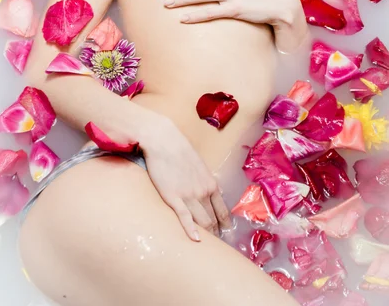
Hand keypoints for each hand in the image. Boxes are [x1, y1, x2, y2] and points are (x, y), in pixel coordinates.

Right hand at [141, 116, 232, 241]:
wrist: (163, 140)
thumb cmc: (179, 149)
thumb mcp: (198, 165)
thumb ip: (203, 180)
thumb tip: (207, 190)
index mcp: (211, 183)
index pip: (222, 211)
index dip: (224, 225)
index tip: (225, 234)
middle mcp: (203, 191)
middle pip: (213, 219)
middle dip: (216, 234)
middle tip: (216, 247)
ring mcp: (189, 195)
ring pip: (202, 221)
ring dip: (206, 235)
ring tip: (207, 249)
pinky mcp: (173, 197)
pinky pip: (185, 218)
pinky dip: (191, 231)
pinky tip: (195, 240)